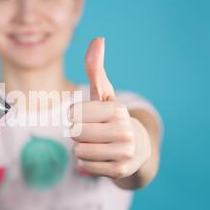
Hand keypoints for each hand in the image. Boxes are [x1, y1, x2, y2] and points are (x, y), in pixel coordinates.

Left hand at [69, 38, 151, 178]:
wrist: (137, 148)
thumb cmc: (112, 117)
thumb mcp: (104, 94)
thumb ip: (95, 69)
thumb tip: (98, 39)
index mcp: (116, 109)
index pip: (72, 115)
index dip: (75, 117)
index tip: (89, 117)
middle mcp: (124, 130)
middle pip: (74, 133)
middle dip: (78, 134)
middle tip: (94, 133)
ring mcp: (123, 152)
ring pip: (78, 151)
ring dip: (82, 149)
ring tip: (98, 145)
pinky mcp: (119, 170)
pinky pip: (84, 166)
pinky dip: (88, 163)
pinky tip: (102, 157)